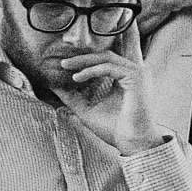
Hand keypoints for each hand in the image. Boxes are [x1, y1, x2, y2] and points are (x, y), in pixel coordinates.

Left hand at [56, 24, 162, 155]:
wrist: (133, 144)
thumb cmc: (115, 129)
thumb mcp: (87, 109)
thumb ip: (72, 96)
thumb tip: (53, 85)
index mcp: (129, 76)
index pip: (118, 52)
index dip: (100, 46)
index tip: (79, 46)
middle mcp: (136, 71)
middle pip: (109, 50)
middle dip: (87, 49)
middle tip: (65, 51)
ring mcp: (138, 73)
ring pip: (106, 57)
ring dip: (83, 60)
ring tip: (65, 66)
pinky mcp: (136, 78)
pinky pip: (108, 68)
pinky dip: (91, 71)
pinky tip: (77, 77)